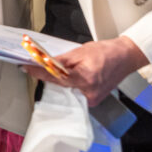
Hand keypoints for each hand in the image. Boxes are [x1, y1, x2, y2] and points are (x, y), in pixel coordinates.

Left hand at [22, 36, 146, 106]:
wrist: (125, 57)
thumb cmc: (106, 52)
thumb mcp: (80, 52)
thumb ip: (61, 60)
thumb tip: (44, 62)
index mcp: (84, 78)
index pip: (54, 77)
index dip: (38, 72)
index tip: (25, 68)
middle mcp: (88, 92)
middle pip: (58, 85)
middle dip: (46, 76)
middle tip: (33, 67)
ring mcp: (91, 99)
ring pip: (66, 90)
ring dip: (57, 80)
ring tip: (49, 69)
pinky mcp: (93, 100)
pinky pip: (74, 93)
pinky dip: (67, 85)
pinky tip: (64, 77)